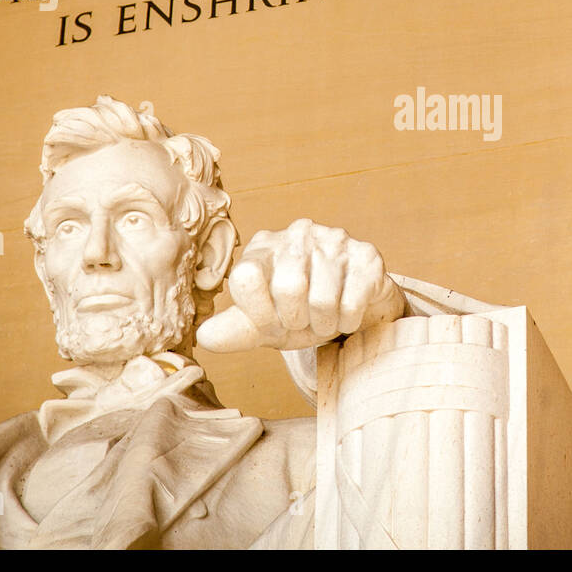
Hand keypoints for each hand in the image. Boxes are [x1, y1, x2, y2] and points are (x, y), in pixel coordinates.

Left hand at [195, 219, 405, 352]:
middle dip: (297, 321)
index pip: (245, 278)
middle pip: (288, 288)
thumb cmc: (302, 312)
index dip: (258, 313)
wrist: (351, 307)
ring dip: (324, 324)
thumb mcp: (265, 324)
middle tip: (304, 321)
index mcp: (263, 248)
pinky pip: (352, 303)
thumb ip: (235, 330)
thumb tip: (205, 337)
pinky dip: (347, 322)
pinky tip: (346, 313)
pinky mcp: (366, 255)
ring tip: (325, 318)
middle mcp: (297, 234)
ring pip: (323, 300)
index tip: (270, 324)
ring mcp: (334, 240)